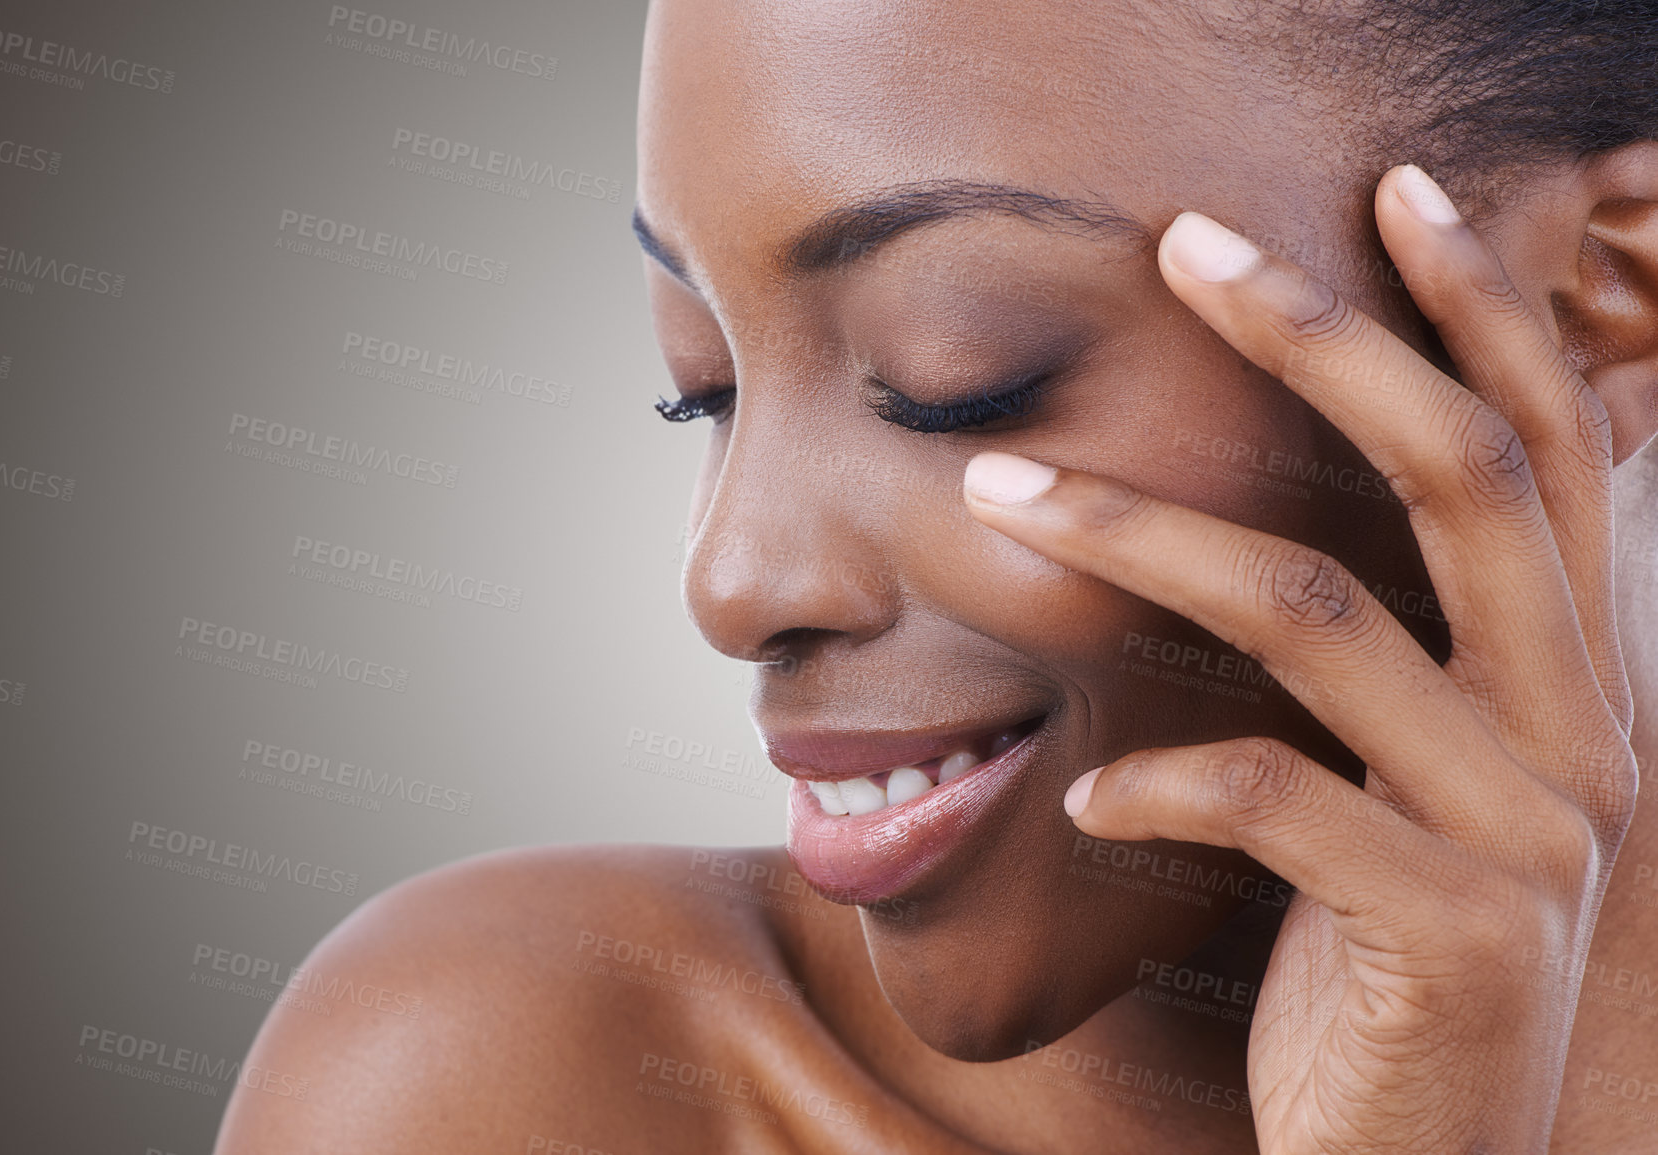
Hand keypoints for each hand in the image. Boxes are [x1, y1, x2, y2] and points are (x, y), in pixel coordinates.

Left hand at [962, 165, 1638, 1153]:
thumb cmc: (1385, 969)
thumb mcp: (1402, 798)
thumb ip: (1374, 671)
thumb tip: (1249, 532)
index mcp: (1567, 686)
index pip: (1549, 450)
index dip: (1480, 311)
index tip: (1386, 195)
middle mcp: (1578, 737)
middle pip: (1461, 475)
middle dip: (1322, 339)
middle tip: (1184, 243)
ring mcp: (1525, 835)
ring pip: (1318, 615)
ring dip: (1136, 536)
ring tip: (996, 495)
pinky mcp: (1446, 932)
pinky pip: (1268, 799)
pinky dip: (1151, 781)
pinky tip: (1076, 801)